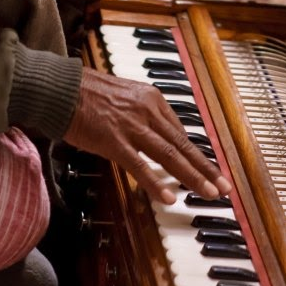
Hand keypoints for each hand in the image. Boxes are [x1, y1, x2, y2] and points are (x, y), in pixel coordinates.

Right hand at [63, 68, 230, 203]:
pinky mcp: (114, 140)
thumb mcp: (124, 94)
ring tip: (210, 194)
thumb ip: (142, 112)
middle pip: (182, 144)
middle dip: (206, 168)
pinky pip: (140, 165)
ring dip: (193, 177)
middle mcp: (147, 110)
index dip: (196, 153)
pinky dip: (156, 183)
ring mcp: (132, 126)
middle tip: (224, 186)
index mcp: (151, 98)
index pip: (180, 131)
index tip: (209, 169)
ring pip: (170, 155)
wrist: (61, 87)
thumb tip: (155, 131)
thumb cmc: (86, 91)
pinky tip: (170, 197)